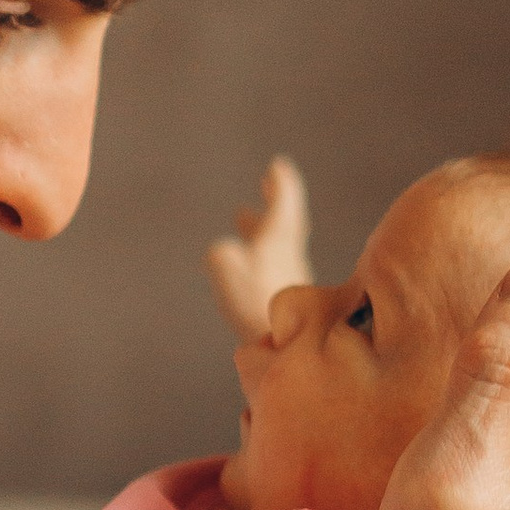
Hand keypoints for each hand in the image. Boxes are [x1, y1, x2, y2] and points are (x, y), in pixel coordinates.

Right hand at [205, 154, 311, 339]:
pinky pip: (271, 266)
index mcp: (280, 236)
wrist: (288, 344)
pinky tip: (244, 263)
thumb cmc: (257, 300)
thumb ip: (220, 252)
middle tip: (269, 183)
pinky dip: (258, 253)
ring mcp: (289, 276)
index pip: (286, 201)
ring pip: (277, 243)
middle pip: (285, 219)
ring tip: (243, 218)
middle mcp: (289, 253)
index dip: (281, 183)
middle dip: (275, 200)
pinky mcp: (284, 298)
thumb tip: (223, 253)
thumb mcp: (226, 265)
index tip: (277, 166)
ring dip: (261, 227)